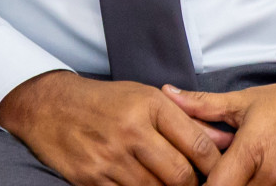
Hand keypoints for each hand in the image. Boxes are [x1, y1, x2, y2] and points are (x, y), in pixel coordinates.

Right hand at [0, 70, 234, 185]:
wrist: (50, 107)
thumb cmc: (105, 101)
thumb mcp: (145, 98)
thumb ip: (186, 120)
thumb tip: (224, 139)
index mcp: (148, 105)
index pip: (197, 143)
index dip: (215, 165)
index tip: (221, 172)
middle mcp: (130, 131)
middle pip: (180, 175)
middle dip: (194, 185)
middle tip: (195, 184)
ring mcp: (110, 158)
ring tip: (169, 183)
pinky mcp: (92, 179)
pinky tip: (144, 185)